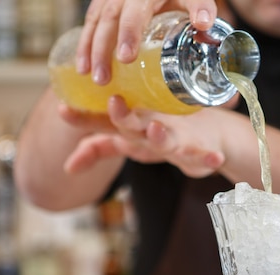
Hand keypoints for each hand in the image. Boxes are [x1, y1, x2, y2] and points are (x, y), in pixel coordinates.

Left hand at [64, 96, 226, 177]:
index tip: (63, 111)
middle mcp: (151, 126)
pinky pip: (204, 154)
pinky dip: (209, 156)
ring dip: (162, 135)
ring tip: (155, 130)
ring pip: (167, 138)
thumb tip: (67, 168)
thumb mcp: (129, 143)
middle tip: (113, 103)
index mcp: (131, 124)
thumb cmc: (161, 133)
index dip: (85, 118)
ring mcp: (176, 136)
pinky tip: (215, 159)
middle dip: (123, 116)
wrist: (207, 132)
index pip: (104, 120)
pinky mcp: (199, 148)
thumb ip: (98, 149)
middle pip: (133, 123)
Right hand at [76, 0, 218, 84]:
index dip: (129, 33)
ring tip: (87, 75)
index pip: (135, 12)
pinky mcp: (105, 2)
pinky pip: (90, 20)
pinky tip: (81, 64)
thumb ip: (202, 7)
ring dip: (87, 48)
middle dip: (102, 49)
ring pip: (94, 20)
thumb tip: (204, 25)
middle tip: (102, 79)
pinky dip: (84, 41)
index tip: (126, 58)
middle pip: (108, 19)